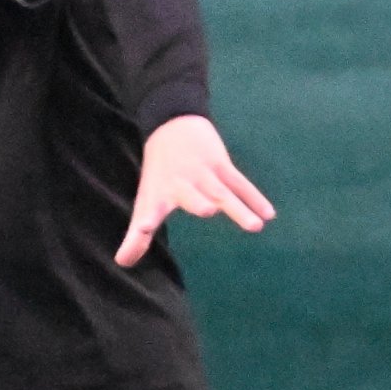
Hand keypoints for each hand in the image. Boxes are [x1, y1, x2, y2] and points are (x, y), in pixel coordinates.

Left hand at [115, 114, 274, 265]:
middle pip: (192, 195)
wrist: (171, 125)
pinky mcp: (220, 164)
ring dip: (239, 207)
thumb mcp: (145, 201)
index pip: (150, 210)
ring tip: (255, 226)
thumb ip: (137, 236)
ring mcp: (203, 172)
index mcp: (160, 194)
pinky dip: (255, 198)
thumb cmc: (159, 173)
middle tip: (208, 209)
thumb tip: (122, 264)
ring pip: (223, 191)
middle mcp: (181, 183)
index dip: (145, 221)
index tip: (143, 227)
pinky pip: (240, 183)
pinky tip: (268, 214)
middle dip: (199, 202)